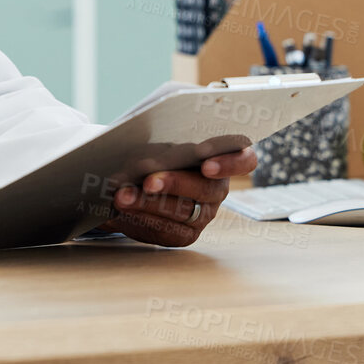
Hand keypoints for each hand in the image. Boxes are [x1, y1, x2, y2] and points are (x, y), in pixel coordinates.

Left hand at [109, 146, 256, 246]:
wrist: (133, 175)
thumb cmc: (153, 149)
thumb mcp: (160, 137)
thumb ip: (165, 135)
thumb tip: (144, 129)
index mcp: (222, 159)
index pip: (244, 160)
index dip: (230, 163)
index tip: (206, 164)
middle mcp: (217, 190)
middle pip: (205, 190)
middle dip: (174, 184)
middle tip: (148, 181)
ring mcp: (202, 215)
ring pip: (181, 212)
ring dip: (148, 204)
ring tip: (122, 196)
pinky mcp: (182, 234)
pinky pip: (164, 231)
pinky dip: (139, 219)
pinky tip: (119, 211)